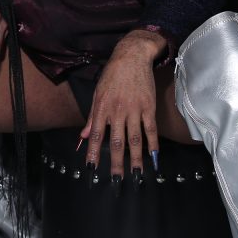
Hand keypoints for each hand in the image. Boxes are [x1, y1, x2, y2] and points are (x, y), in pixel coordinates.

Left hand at [81, 30, 162, 180]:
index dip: (92, 154)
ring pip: (134, 139)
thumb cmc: (112, 75)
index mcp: (102, 109)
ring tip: (136, 175)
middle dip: (115, 163)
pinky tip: (154, 158)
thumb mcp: (97, 93)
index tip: (91, 170)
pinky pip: (151, 129)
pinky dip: (153, 144)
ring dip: (135, 159)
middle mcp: (117, 112)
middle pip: (116, 142)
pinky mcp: (148, 107)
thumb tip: (83, 136)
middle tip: (116, 181)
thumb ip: (92, 117)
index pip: (95, 136)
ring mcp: (134, 110)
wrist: (132, 56)